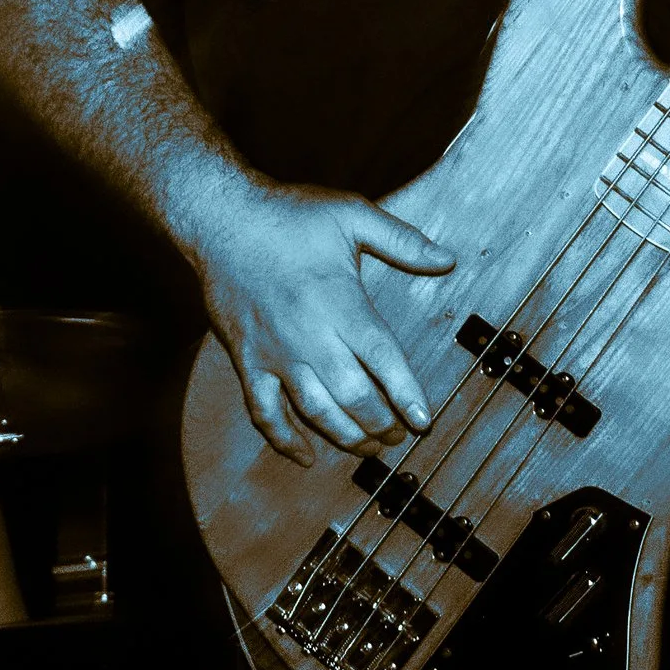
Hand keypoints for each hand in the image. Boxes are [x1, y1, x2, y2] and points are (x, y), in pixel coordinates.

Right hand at [186, 177, 456, 466]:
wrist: (222, 220)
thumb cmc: (289, 216)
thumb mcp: (351, 214)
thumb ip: (402, 240)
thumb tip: (447, 259)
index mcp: (340, 304)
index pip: (384, 359)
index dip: (407, 394)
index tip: (423, 420)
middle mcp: (310, 336)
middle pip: (354, 396)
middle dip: (382, 423)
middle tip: (399, 434)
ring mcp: (277, 353)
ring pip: (316, 411)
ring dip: (346, 436)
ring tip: (369, 447)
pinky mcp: (249, 360)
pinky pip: (264, 411)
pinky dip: (284, 439)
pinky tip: (305, 455)